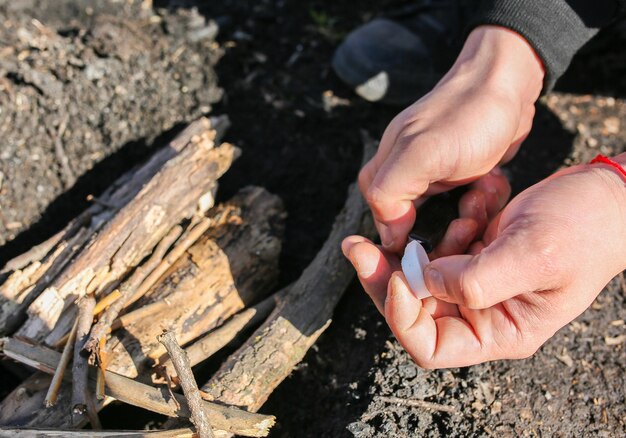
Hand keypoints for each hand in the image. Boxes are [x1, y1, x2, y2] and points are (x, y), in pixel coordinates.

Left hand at [345, 155, 625, 367]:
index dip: (401, 316)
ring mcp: (477, 284)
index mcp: (500, 331)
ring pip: (422, 275)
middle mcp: (483, 314)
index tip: (394, 275)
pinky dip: (453, 221)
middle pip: (413, 310)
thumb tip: (424, 281)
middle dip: (387, 276)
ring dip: (431, 242)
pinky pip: (443, 246)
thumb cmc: (584, 230)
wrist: (606, 197)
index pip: (430, 347)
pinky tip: (482, 198)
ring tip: (472, 210)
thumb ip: (477, 278)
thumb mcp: (533, 255)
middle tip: (358, 245)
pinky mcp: (476, 255)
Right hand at [360, 25, 543, 251]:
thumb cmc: (466, 115)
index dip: (410, 243)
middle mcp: (402, 178)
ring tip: (484, 193)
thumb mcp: (422, 152)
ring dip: (469, 217)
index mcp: (383, 174)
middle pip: (416, 229)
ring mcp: (430, 178)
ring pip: (444, 223)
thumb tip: (386, 234)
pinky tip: (492, 184)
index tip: (440, 245)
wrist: (506, 82)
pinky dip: (482, 204)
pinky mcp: (456, 178)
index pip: (384, 228)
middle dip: (447, 232)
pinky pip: (465, 208)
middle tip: (470, 219)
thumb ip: (389, 190)